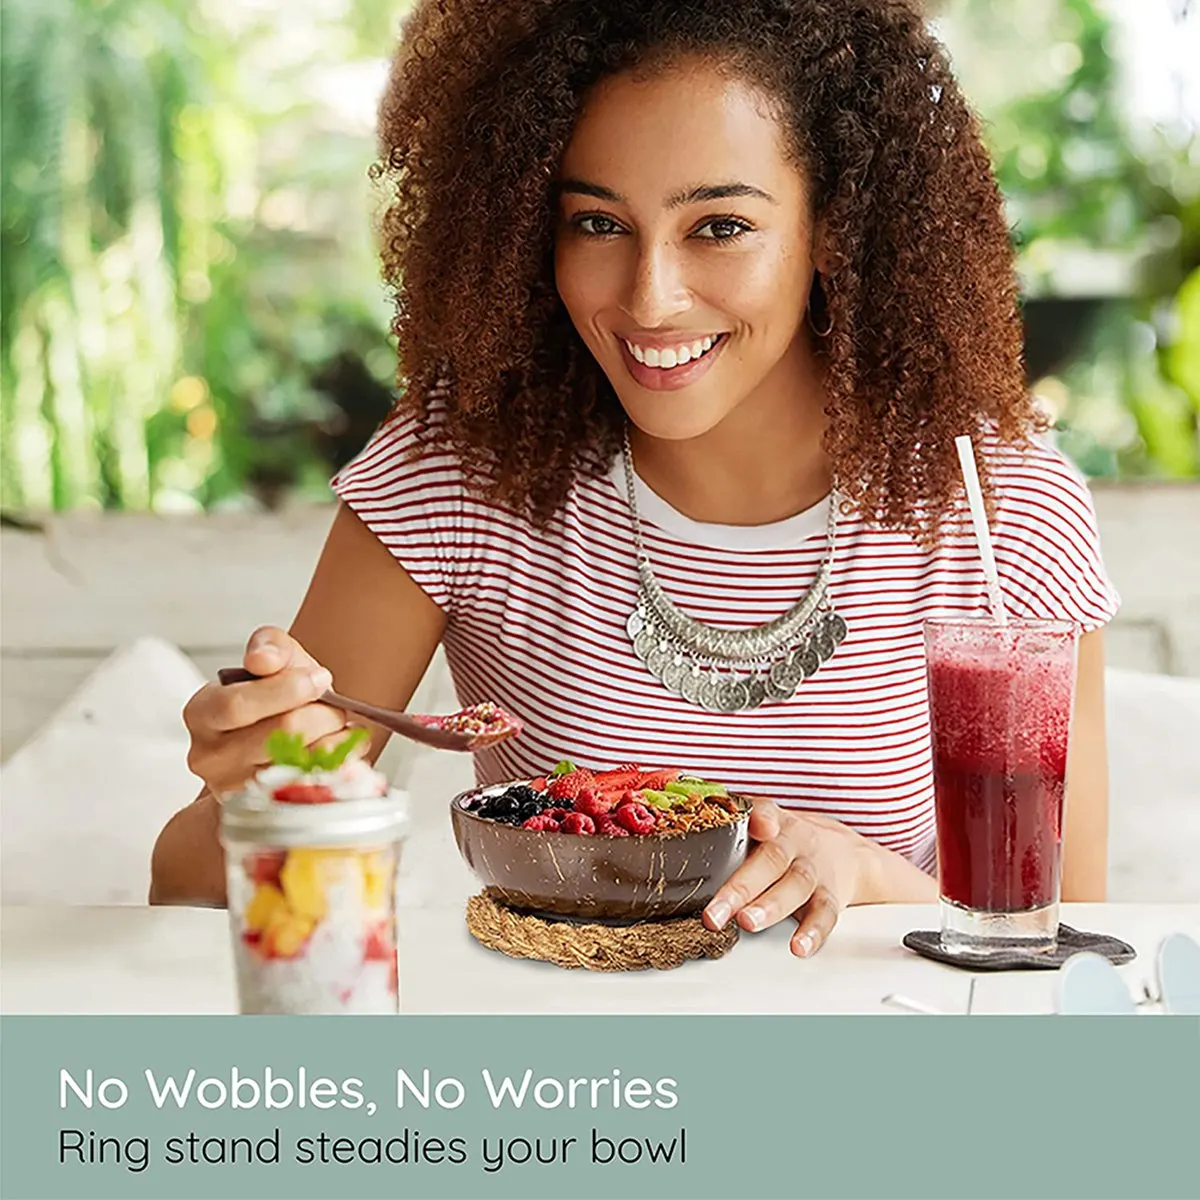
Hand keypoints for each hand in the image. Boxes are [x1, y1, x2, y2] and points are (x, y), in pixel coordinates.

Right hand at [183, 626, 349, 795]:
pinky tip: (343, 750)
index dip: (286, 690)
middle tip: (336, 706)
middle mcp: (209, 757)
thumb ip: (270, 646)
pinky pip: (316, 787)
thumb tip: (263, 660)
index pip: (237, 704)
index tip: (320, 679)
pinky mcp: (266, 810)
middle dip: (321, 713)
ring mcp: (236, 790)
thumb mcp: (271, 659)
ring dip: (335, 740)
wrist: (274, 744)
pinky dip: (340, 765)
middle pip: (279, 733)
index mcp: (201, 713)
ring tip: (338, 727)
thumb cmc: (272, 697)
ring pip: (302, 762)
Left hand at [703, 801, 871, 956]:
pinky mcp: (830, 897)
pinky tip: (798, 947)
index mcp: (773, 821)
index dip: (760, 818)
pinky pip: (825, 915)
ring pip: (796, 886)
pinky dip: (813, 933)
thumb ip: (724, 825)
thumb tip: (669, 823)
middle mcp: (795, 843)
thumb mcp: (759, 824)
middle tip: (714, 912)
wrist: (841, 852)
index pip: (765, 813)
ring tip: (747, 923)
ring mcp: (813, 870)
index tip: (758, 825)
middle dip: (741, 887)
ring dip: (771, 907)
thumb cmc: (783, 840)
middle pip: (771, 860)